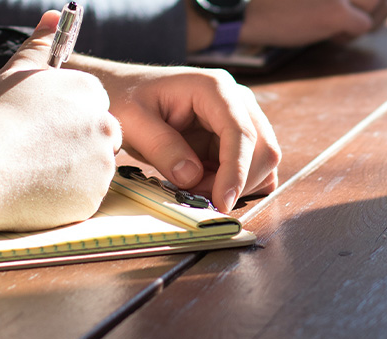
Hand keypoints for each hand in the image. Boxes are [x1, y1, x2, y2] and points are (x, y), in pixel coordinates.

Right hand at [0, 11, 121, 231]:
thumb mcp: (15, 72)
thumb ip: (40, 45)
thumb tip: (53, 16)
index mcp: (89, 92)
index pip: (91, 104)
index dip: (65, 117)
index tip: (42, 126)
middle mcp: (104, 125)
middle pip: (99, 135)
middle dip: (75, 143)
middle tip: (36, 150)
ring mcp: (102, 164)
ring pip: (94, 168)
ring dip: (71, 170)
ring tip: (32, 169)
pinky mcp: (93, 198)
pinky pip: (84, 196)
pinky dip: (66, 196)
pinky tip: (36, 189)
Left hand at [66, 58, 280, 212]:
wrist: (123, 91)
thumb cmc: (126, 99)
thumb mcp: (133, 121)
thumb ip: (162, 147)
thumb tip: (192, 177)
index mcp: (214, 88)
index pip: (241, 132)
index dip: (236, 171)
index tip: (221, 202)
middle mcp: (236, 100)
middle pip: (263, 148)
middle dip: (236, 182)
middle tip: (196, 196)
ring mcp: (240, 118)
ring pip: (262, 162)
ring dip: (236, 185)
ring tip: (194, 186)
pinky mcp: (235, 138)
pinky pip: (252, 168)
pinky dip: (236, 184)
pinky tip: (205, 183)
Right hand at [187, 0, 386, 50]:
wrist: (245, 9)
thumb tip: (363, 3)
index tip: (354, 6)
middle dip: (373, 4)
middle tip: (354, 15)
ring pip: (377, 5)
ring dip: (365, 17)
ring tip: (340, 24)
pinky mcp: (335, 12)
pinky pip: (363, 26)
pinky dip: (350, 34)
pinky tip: (330, 35)